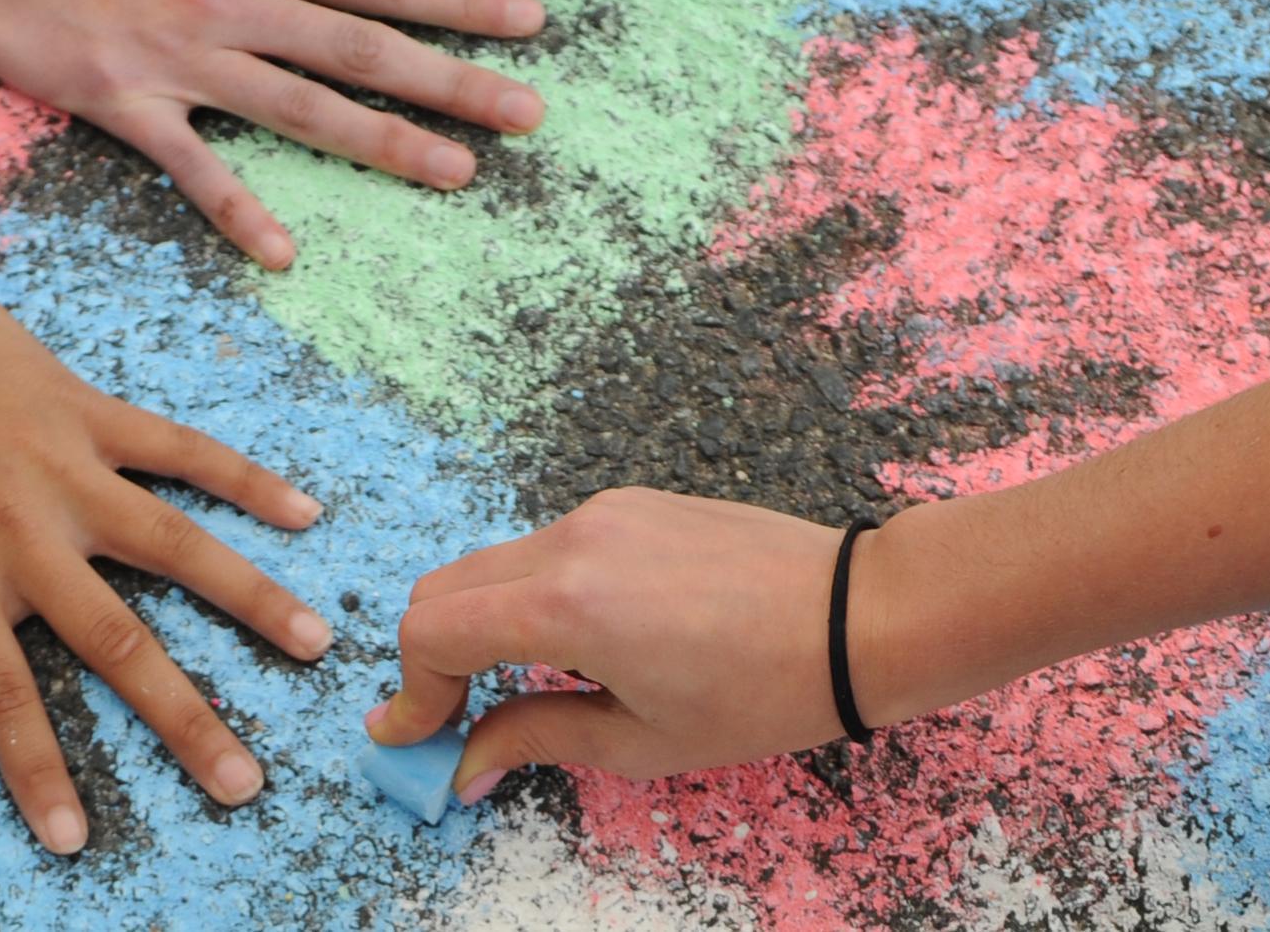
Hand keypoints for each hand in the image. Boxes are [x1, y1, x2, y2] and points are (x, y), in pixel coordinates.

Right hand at [0, 0, 549, 269]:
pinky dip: (238, 209)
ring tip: (456, 174)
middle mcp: (236, 3)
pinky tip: (285, 253)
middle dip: (454, 81)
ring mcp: (185, 57)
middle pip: (364, 47)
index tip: (530, 22)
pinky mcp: (126, 101)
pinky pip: (193, 164)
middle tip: (530, 115)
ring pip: (302, 107)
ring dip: (384, 142)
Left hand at [0, 246, 332, 853]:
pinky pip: (179, 449)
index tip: (77, 841)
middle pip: (118, 645)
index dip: (39, 772)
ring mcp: (63, 469)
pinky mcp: (84, 410)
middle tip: (245, 785)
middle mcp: (21, 534)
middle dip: (185, 721)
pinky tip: (303, 511)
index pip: (5, 696)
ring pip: (177, 546)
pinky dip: (242, 478)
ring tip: (314, 645)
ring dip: (249, 597)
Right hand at [366, 488, 915, 806]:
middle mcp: (570, 541)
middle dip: (433, 657)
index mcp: (565, 605)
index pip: (431, 631)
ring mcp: (603, 512)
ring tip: (525, 687)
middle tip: (454, 719)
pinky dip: (533, 595)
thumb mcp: (641, 737)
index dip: (410, 692)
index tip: (412, 737)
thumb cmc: (764, 689)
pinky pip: (549, 547)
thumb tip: (468, 765)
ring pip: (494, 565)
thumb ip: (537, 739)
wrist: (859, 617)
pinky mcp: (633, 503)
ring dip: (483, 625)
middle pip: (444, 587)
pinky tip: (585, 643)